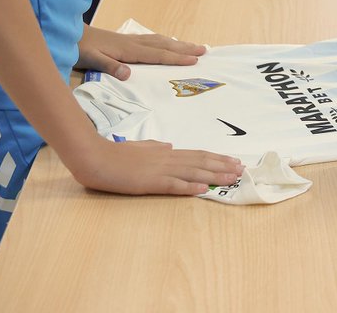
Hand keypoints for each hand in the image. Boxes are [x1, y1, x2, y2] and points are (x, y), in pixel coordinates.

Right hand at [66, 137, 242, 195]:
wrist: (94, 157)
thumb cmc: (114, 154)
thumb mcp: (140, 147)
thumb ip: (155, 147)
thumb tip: (170, 146)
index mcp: (165, 153)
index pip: (197, 155)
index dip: (217, 158)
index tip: (233, 161)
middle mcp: (167, 159)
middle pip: (201, 162)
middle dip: (223, 166)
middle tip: (242, 169)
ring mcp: (160, 170)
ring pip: (193, 173)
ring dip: (214, 176)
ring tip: (232, 178)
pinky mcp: (150, 182)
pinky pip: (174, 185)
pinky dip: (191, 187)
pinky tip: (204, 190)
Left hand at [76, 25, 205, 80]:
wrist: (66, 32)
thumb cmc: (78, 48)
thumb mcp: (90, 59)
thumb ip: (109, 66)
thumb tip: (128, 74)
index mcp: (128, 50)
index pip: (157, 55)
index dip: (176, 58)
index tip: (195, 60)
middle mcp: (133, 43)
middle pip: (164, 45)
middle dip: (185, 48)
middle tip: (205, 50)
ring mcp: (130, 40)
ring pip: (160, 41)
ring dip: (178, 44)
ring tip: (194, 46)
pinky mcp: (125, 40)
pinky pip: (152, 40)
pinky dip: (164, 42)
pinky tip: (167, 43)